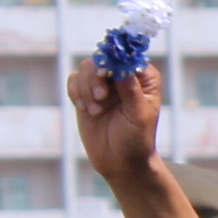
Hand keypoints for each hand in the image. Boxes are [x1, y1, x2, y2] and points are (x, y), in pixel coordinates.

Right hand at [67, 58, 162, 181]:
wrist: (120, 161)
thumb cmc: (137, 139)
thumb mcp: (138, 115)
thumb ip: (130, 91)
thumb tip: (122, 67)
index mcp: (144, 78)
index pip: (128, 57)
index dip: (114, 60)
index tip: (106, 72)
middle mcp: (123, 76)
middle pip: (102, 58)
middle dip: (96, 77)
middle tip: (100, 98)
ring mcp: (103, 84)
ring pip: (86, 68)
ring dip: (86, 88)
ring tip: (95, 110)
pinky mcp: (86, 93)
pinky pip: (73, 81)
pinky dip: (76, 93)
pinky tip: (86, 109)